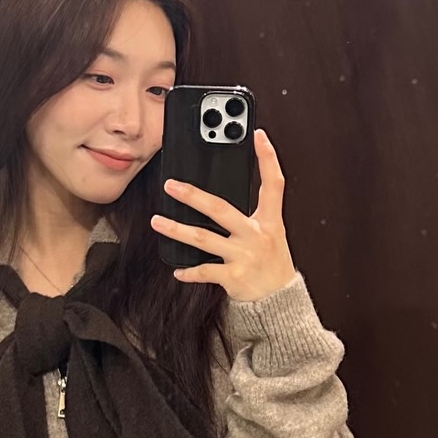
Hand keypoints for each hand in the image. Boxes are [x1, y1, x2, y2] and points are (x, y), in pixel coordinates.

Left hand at [151, 129, 296, 301]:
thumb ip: (253, 216)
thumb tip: (219, 200)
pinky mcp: (234, 277)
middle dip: (193, 196)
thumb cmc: (272, 265)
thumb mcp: (272, 235)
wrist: (280, 302)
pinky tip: (177, 270)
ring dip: (176, 230)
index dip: (268, 158)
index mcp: (270, 221)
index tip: (259, 136)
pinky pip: (205, 271)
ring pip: (203, 239)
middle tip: (171, 186)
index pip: (273, 183)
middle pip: (221, 209)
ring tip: (158, 222)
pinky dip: (189, 272)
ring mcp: (244, 256)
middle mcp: (257, 235)